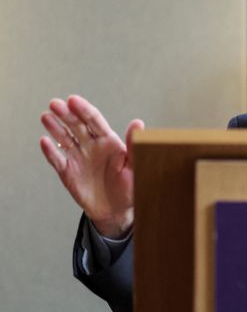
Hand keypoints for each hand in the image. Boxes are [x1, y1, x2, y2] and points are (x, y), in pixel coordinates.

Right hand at [39, 95, 143, 238]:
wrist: (116, 210)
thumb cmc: (129, 187)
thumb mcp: (135, 166)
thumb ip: (134, 145)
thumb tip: (138, 122)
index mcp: (108, 141)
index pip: (94, 121)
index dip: (84, 110)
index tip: (73, 100)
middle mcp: (91, 146)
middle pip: (76, 126)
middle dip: (66, 114)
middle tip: (55, 104)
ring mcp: (78, 157)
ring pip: (64, 138)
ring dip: (55, 127)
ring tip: (46, 116)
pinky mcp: (68, 171)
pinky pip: (57, 159)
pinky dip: (50, 151)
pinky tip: (44, 141)